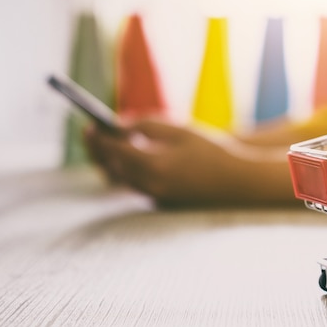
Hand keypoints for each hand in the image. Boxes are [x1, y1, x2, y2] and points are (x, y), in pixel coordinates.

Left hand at [84, 118, 296, 206]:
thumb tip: (119, 127)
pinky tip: (127, 158)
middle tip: (92, 133)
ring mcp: (156, 196)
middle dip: (100, 150)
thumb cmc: (211, 149)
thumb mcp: (179, 130)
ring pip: (122, 178)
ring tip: (107, 143)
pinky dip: (126, 170)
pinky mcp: (162, 200)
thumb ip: (146, 126)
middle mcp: (150, 184)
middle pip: (113, 167)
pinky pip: (135, 184)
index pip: (114, 151)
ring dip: (112, 161)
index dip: (99, 138)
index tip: (90, 125)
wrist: (236, 179)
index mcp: (155, 164)